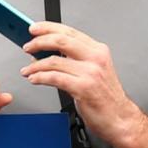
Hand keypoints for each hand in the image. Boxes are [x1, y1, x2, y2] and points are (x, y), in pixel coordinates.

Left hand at [21, 23, 142, 146]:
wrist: (120, 119)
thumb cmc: (105, 97)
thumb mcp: (93, 70)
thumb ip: (74, 58)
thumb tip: (46, 51)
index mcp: (98, 51)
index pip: (69, 31)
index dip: (47, 28)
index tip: (34, 28)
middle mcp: (95, 58)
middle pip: (60, 40)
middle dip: (38, 42)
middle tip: (27, 47)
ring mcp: (91, 72)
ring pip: (54, 61)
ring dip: (35, 65)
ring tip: (27, 70)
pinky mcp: (84, 87)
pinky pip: (54, 78)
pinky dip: (39, 77)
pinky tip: (34, 79)